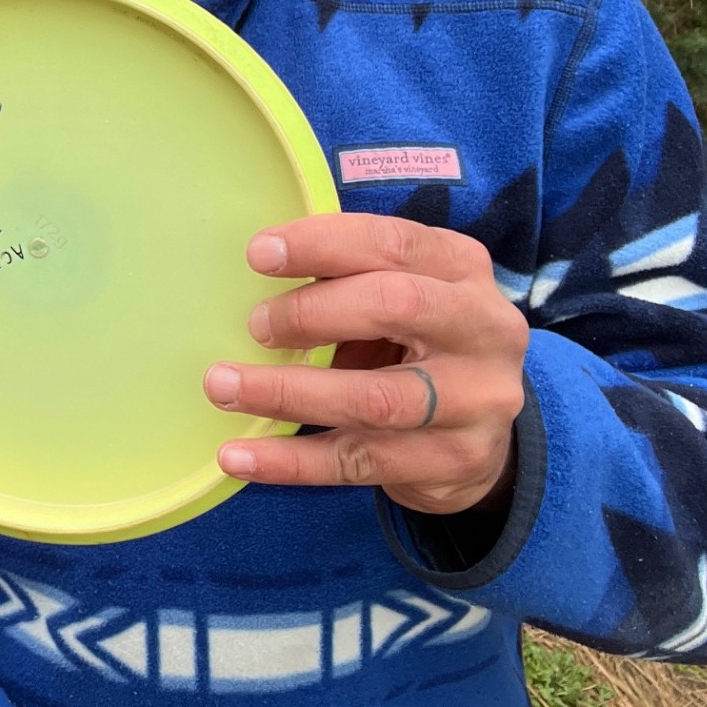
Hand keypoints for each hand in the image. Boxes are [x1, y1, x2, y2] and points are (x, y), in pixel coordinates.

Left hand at [203, 214, 528, 515]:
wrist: (482, 436)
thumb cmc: (416, 340)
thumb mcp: (400, 294)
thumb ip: (348, 278)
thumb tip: (258, 270)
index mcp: (462, 268)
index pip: (394, 243)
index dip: (322, 244)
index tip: (258, 254)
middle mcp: (484, 329)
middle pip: (396, 305)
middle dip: (312, 313)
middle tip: (255, 326)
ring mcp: (475, 402)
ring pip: (374, 398)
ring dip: (288, 392)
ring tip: (223, 385)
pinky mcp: (453, 463)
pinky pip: (358, 462)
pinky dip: (291, 460)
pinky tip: (238, 456)